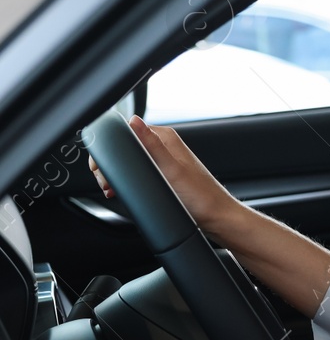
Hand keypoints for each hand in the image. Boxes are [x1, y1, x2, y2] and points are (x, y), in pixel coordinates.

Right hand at [89, 116, 237, 232]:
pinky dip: (125, 182)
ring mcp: (162, 161)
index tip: (102, 167)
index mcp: (165, 138)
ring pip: (127, 162)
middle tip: (107, 183)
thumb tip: (133, 121)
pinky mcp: (162, 175)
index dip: (108, 148)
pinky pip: (136, 173)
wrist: (217, 218)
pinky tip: (121, 192)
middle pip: (123, 147)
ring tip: (112, 190)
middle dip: (109, 165)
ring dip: (115, 175)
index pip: (125, 131)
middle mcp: (163, 146)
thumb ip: (152, 145)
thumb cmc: (200, 197)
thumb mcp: (171, 170)